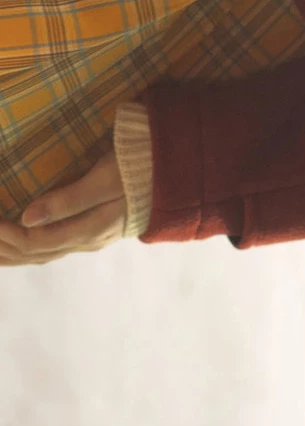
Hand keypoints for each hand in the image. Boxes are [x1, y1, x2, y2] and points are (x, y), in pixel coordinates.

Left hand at [0, 150, 126, 264]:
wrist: (167, 176)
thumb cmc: (138, 172)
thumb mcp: (104, 181)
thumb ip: (69, 200)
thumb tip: (27, 219)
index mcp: (88, 231)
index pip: (35, 243)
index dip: (5, 234)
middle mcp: (86, 241)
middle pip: (34, 254)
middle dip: (2, 245)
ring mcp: (89, 238)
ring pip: (41, 254)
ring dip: (12, 251)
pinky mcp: (89, 230)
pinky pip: (50, 246)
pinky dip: (27, 246)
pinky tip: (16, 239)